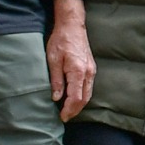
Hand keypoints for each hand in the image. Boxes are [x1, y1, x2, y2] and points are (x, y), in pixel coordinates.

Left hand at [47, 1, 95, 120]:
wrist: (72, 26)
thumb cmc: (61, 40)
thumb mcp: (53, 60)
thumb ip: (56, 80)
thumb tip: (56, 97)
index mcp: (77, 71)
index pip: (75, 98)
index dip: (69, 110)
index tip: (62, 117)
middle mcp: (88, 73)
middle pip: (84, 98)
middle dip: (75, 110)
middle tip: (65, 117)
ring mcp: (91, 70)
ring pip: (88, 94)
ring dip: (80, 104)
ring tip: (69, 110)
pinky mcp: (91, 68)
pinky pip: (89, 87)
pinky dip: (82, 96)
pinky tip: (74, 98)